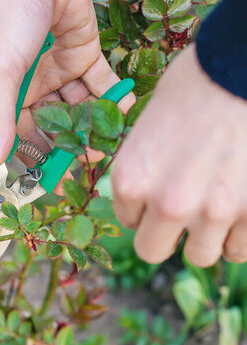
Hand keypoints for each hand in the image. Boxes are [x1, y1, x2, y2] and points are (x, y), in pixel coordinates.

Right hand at [0, 0, 134, 168]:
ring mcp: (60, 71)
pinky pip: (100, 82)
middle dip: (69, 143)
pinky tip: (123, 112)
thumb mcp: (2, 73)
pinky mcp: (84, 54)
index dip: (36, 158)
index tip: (52, 183)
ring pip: (78, 106)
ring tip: (107, 143)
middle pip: (53, 124)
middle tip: (87, 166)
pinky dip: (112, 96)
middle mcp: (34, 86)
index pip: (22, 135)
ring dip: (92, 124)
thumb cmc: (11, 22)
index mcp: (8, 93)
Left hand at [112, 45, 246, 266]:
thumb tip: (146, 194)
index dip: (144, 207)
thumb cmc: (195, 84)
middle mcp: (167, 203)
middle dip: (166, 235)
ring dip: (206, 236)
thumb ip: (145, 168)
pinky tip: (241, 206)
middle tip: (184, 213)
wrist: (241, 69)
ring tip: (218, 204)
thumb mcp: (149, 125)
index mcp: (131, 180)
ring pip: (201, 255)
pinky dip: (240, 234)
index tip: (162, 189)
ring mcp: (214, 213)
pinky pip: (242, 250)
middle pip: (153, 250)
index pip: (128, 221)